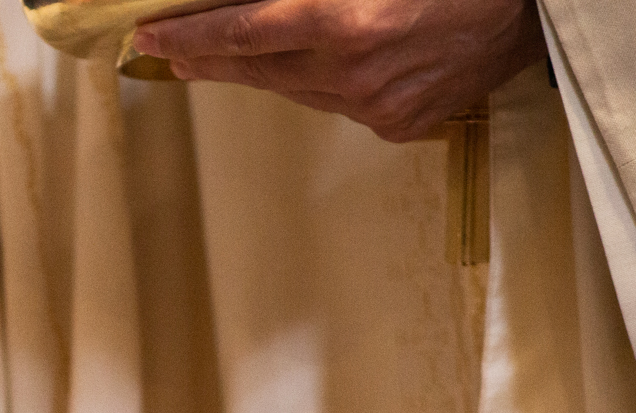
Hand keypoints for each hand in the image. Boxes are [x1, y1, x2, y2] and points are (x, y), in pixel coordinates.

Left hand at [131, 0, 546, 141]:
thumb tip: (248, 4)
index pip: (241, 33)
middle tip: (171, 52)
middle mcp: (353, 72)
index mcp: (345, 21)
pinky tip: (319, 66)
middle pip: (258, 69)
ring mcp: (376, 105)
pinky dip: (322, 83)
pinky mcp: (398, 125)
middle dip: (210, 59)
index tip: (149, 39)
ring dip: (264, 71)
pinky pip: (339, 104)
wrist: (537, 6)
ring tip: (229, 56)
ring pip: (296, 90)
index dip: (189, 39)